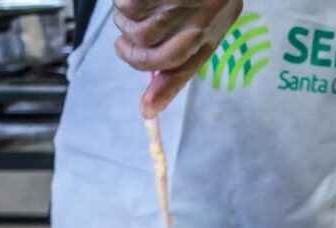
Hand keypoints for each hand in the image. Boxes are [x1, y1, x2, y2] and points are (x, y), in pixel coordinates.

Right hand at [113, 0, 242, 117]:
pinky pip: (127, 6)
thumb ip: (178, 57)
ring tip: (130, 7)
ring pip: (137, 31)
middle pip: (155, 56)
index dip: (166, 90)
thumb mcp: (201, 17)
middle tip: (121, 47)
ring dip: (124, 22)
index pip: (188, 68)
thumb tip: (148, 108)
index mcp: (214, 28)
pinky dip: (122, 2)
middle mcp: (202, 18)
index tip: (146, 110)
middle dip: (131, 55)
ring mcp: (180, 1)